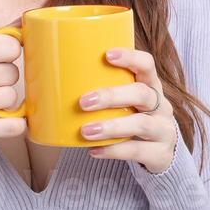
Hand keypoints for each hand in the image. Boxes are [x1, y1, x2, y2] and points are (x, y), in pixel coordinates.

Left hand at [78, 48, 178, 173]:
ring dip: (111, 126)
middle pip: (142, 94)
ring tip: (86, 131)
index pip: (147, 65)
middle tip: (84, 102)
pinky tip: (94, 150)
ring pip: (141, 124)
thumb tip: (46, 84)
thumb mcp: (124, 102)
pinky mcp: (161, 154)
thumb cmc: (132, 118)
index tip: (107, 55)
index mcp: (151, 86)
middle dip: (112, 96)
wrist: (159, 153)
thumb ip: (99, 90)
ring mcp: (163, 130)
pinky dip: (115, 150)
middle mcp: (161, 106)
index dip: (130, 58)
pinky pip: (138, 151)